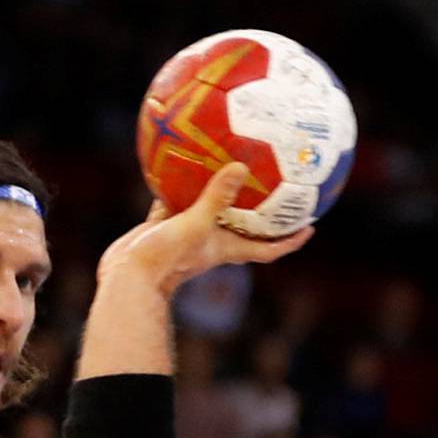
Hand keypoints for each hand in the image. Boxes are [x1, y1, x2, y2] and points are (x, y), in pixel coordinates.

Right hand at [97, 163, 313, 294]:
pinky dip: (182, 183)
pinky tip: (182, 159)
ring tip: (234, 161)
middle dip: (262, 210)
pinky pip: (178, 198)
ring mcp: (188, 233)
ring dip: (222, 191)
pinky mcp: (165, 225)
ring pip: (212, 209)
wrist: (127, 278)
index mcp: (226, 249)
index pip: (267, 248)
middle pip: (245, 227)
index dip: (290, 241)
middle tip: (280, 184)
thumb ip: (215, 198)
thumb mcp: (194, 225)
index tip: (310, 227)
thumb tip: (240, 167)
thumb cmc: (165, 260)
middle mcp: (211, 242)